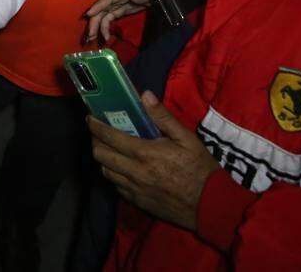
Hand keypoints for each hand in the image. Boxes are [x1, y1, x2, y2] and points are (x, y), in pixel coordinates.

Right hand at [84, 0, 150, 42]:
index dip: (97, 7)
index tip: (88, 15)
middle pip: (100, 11)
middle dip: (93, 23)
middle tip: (90, 35)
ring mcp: (114, 6)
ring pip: (101, 17)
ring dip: (96, 28)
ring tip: (93, 40)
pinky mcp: (117, 12)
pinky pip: (107, 21)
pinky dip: (104, 29)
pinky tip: (105, 37)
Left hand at [88, 91, 221, 231]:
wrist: (211, 205)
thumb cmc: (200, 168)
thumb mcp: (186, 138)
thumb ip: (163, 117)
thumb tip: (144, 95)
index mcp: (144, 153)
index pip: (109, 137)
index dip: (95, 126)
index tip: (89, 117)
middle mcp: (134, 172)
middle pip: (101, 155)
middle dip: (95, 141)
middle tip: (98, 132)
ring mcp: (134, 189)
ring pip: (106, 172)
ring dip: (103, 158)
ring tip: (108, 148)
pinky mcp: (138, 202)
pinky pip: (117, 187)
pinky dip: (114, 175)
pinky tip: (121, 169)